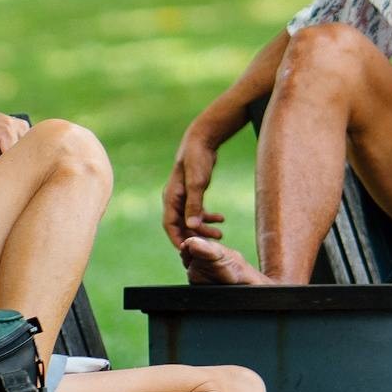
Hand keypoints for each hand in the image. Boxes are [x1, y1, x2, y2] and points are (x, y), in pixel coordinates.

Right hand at [160, 125, 223, 245]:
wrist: (201, 141)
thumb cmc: (197, 159)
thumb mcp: (197, 182)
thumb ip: (194, 204)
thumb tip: (192, 226)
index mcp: (171, 197)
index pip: (169, 224)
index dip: (177, 239)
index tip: (188, 251)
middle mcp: (174, 199)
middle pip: (181, 225)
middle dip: (194, 236)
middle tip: (211, 245)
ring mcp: (183, 197)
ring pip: (190, 220)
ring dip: (203, 228)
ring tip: (220, 235)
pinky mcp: (192, 193)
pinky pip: (197, 211)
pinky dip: (208, 217)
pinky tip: (221, 219)